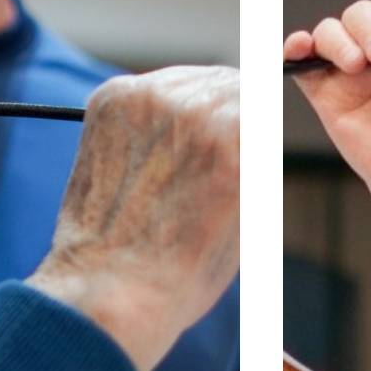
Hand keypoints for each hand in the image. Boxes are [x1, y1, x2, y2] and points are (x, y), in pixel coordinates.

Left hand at [22, 64, 239, 370]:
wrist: (110, 289)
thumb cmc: (183, 269)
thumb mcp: (249, 212)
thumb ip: (253, 155)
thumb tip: (249, 121)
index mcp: (239, 133)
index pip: (261, 91)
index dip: (253, 116)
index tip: (245, 133)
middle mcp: (193, 106)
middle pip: (225, 81)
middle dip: (223, 109)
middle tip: (205, 153)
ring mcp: (146, 98)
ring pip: (184, 81)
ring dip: (185, 107)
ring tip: (171, 163)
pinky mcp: (108, 101)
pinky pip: (144, 90)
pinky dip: (148, 112)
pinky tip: (143, 154)